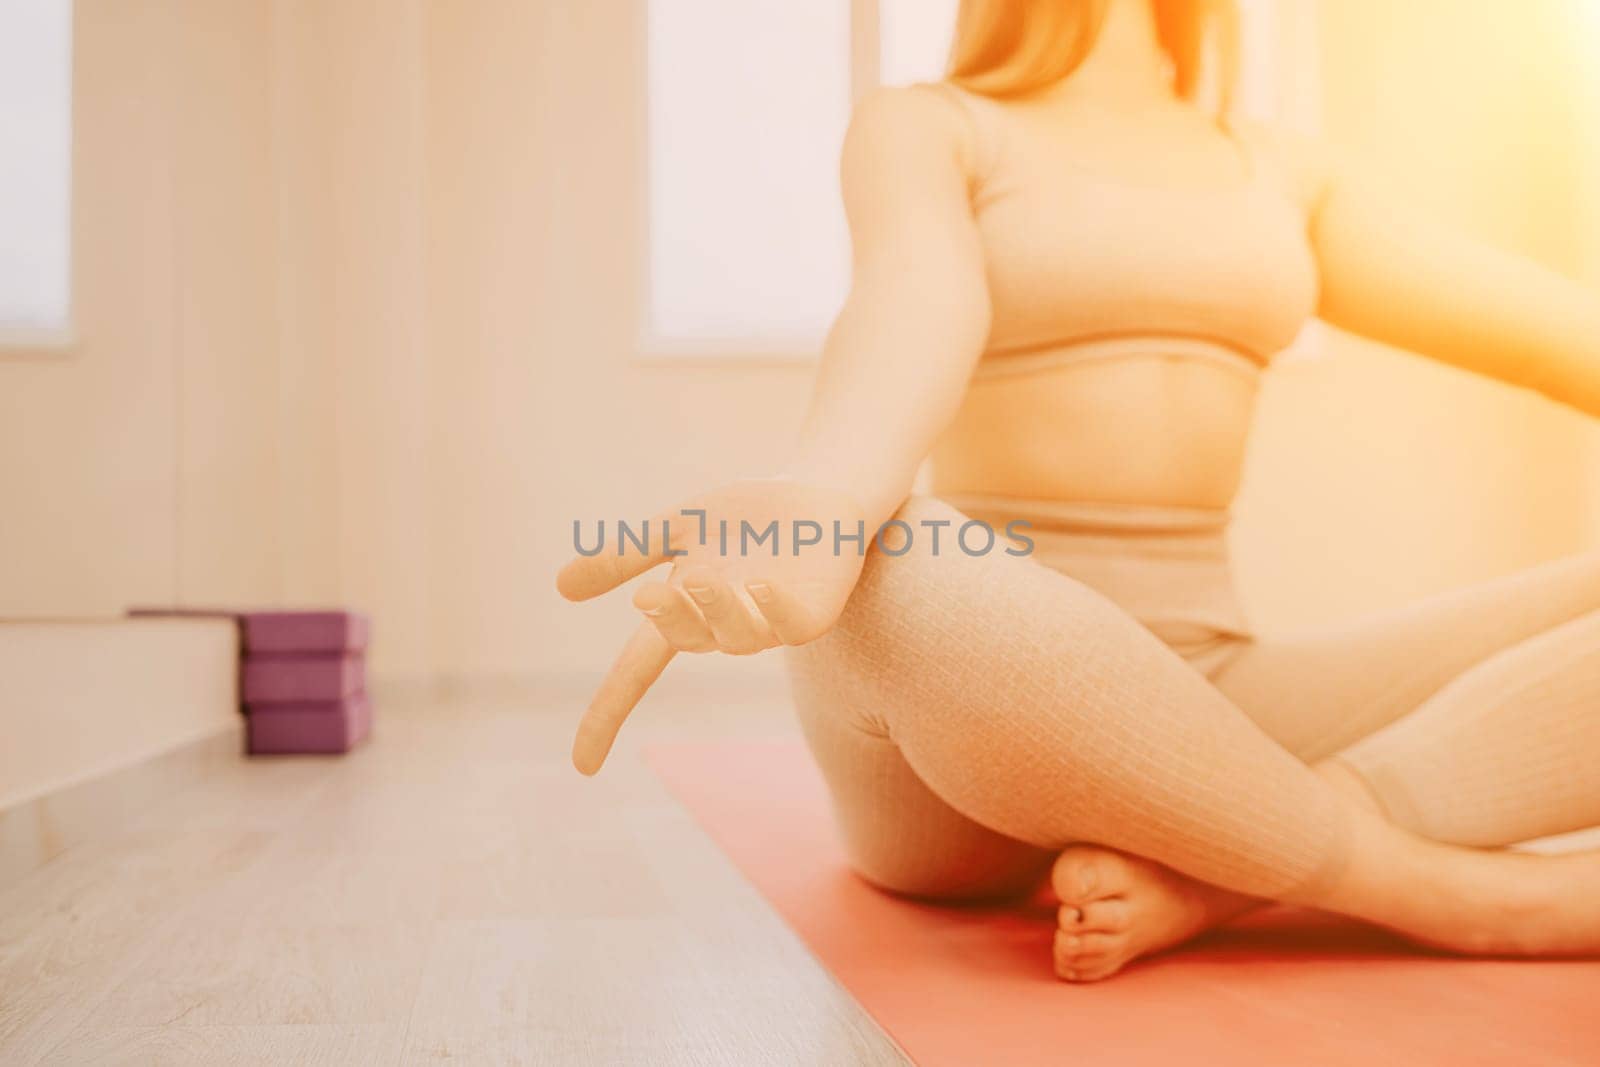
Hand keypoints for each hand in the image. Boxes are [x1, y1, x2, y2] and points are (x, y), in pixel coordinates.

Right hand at [556, 479, 869, 773]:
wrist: (816, 496)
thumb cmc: (744, 519)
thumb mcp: (674, 529)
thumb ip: (623, 555)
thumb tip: (559, 587)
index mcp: (684, 612)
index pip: (635, 670)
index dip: (608, 714)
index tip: (583, 764)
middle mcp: (723, 628)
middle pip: (686, 638)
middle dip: (669, 619)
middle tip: (650, 594)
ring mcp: (768, 627)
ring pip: (735, 636)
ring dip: (715, 610)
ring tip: (703, 577)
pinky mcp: (810, 618)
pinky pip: (788, 626)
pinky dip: (772, 608)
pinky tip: (761, 585)